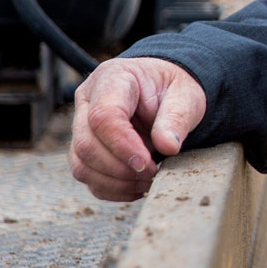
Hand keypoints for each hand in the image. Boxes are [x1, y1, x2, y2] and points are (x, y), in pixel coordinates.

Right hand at [68, 57, 206, 201]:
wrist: (163, 91)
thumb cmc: (172, 89)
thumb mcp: (185, 95)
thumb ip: (177, 118)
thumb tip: (168, 147)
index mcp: (112, 78)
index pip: (103, 116)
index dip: (122, 145)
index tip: (147, 163)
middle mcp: (88, 100)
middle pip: (86, 144)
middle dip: (120, 168)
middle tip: (152, 174)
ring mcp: (81, 125)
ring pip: (81, 164)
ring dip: (115, 182)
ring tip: (147, 180)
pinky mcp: (84, 148)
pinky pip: (87, 177)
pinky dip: (111, 189)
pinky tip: (137, 186)